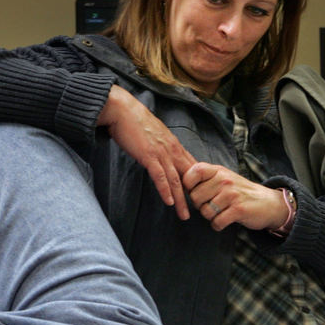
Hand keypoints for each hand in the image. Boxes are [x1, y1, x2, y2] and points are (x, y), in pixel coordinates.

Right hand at [98, 85, 196, 219]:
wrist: (122, 109)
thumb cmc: (135, 122)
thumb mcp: (155, 135)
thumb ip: (161, 147)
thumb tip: (162, 157)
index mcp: (174, 145)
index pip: (192, 167)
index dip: (199, 183)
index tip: (202, 197)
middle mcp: (172, 149)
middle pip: (188, 177)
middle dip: (195, 195)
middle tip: (200, 211)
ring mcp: (161, 152)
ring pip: (176, 180)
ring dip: (181, 200)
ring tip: (184, 215)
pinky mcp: (149, 155)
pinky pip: (160, 176)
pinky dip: (165, 190)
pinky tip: (168, 202)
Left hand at [183, 162, 288, 231]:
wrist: (267, 203)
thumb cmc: (239, 192)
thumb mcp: (223, 178)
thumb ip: (205, 178)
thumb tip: (179, 184)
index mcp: (218, 170)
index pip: (193, 172)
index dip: (188, 185)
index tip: (194, 192)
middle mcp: (224, 180)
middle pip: (195, 197)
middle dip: (200, 206)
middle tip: (212, 205)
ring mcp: (232, 194)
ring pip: (205, 211)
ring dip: (210, 216)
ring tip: (221, 212)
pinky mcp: (238, 209)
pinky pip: (216, 222)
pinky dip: (218, 225)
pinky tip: (225, 221)